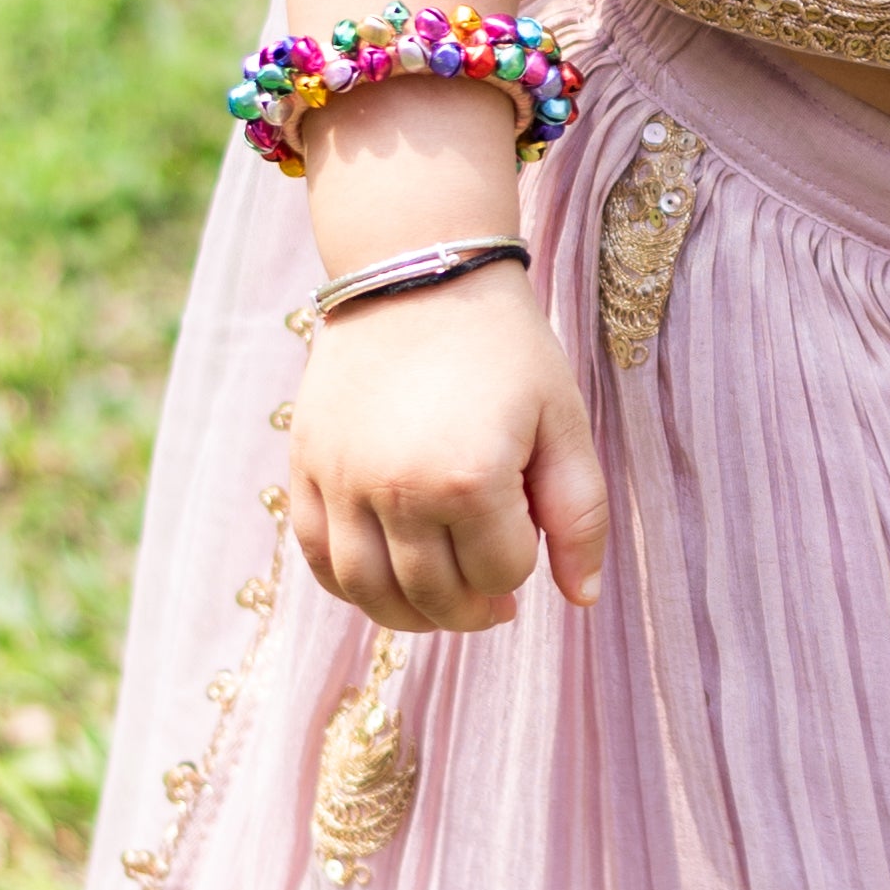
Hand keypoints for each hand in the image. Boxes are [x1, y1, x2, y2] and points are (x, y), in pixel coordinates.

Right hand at [284, 267, 606, 628]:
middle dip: (474, 608)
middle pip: (435, 596)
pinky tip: (386, 579)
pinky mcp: (306, 468)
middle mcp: (395, 490)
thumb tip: (583, 597)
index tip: (527, 533)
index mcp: (469, 480)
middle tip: (495, 599)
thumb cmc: (504, 349)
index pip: (501, 575)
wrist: (419, 274)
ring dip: (412, 615)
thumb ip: (579, 514)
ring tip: (444, 602)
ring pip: (369, 592)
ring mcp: (341, 482)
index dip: (525, 566)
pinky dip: (351, 586)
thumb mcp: (563, 421)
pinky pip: (319, 558)